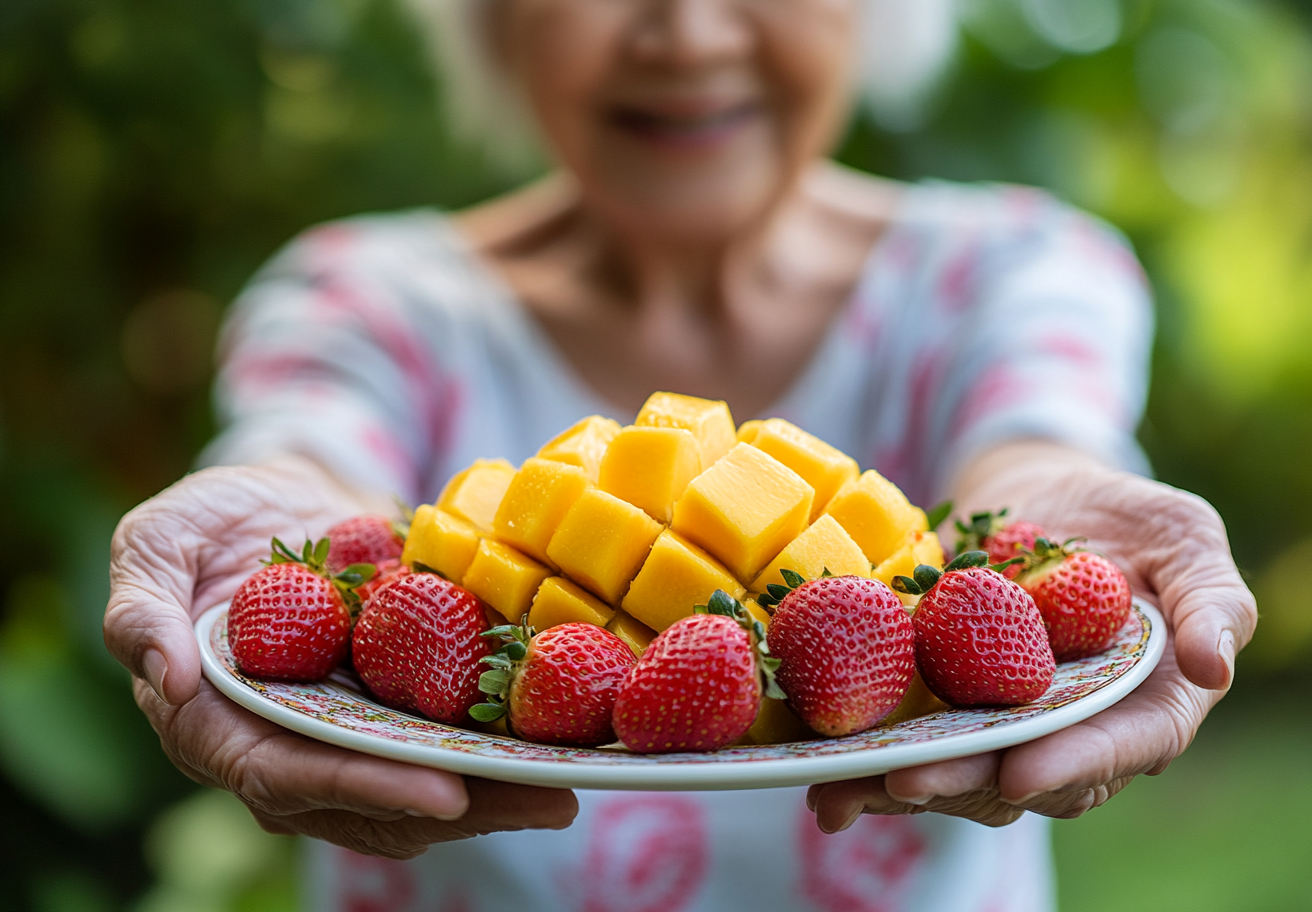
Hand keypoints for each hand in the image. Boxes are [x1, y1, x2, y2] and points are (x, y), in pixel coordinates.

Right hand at [104, 458, 577, 857]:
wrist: (279, 496)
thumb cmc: (205, 523)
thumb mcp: (155, 543)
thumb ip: (141, 609)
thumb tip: (160, 678)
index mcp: (218, 726)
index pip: (287, 776)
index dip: (363, 788)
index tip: (442, 792)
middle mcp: (287, 745)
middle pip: (371, 802)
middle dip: (458, 806)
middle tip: (544, 801)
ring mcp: (347, 731)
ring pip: (417, 787)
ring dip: (494, 795)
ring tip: (565, 786)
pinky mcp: (393, 705)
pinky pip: (445, 738)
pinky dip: (498, 749)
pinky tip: (558, 742)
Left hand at [808, 442, 1255, 830]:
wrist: (1041, 494)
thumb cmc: (1128, 518)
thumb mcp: (1185, 539)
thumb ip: (1212, 600)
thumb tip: (1212, 666)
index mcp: (1142, 705)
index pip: (1118, 748)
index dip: (1072, 765)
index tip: (1021, 774)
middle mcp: (1067, 728)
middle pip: (1021, 775)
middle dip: (962, 782)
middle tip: (904, 779)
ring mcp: (999, 720)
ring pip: (957, 771)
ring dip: (899, 783)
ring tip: (844, 787)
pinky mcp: (940, 699)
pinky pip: (907, 740)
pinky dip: (863, 762)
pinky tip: (818, 775)